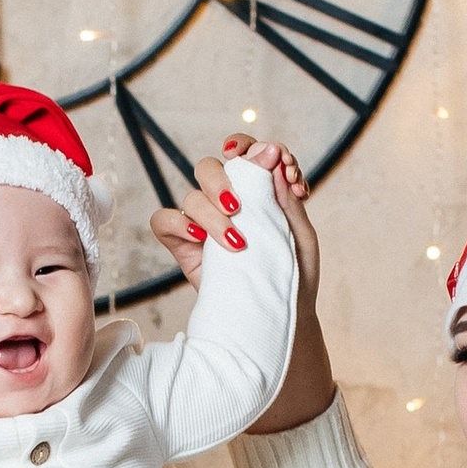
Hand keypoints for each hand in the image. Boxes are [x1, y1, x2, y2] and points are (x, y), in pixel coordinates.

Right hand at [148, 138, 334, 435]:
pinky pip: (165, 220)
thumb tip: (273, 156)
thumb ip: (286, 197)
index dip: (247, 146)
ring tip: (236, 240)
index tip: (270, 157)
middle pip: (209, 167)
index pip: (243, 153)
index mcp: (255, 191)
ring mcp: (202, 224)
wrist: (278, 321)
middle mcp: (225, 202)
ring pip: (191, 195)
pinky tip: (202, 242)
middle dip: (224, 178)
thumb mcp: (301, 236)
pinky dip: (180, 225)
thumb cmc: (293, 278)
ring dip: (211, 212)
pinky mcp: (183, 247)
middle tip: (240, 204)